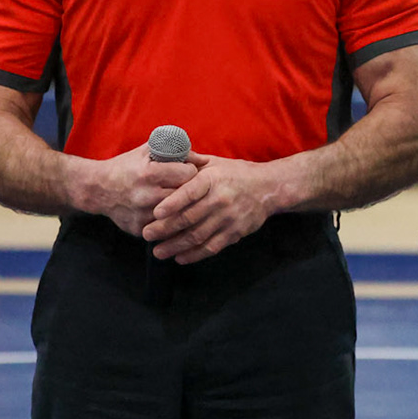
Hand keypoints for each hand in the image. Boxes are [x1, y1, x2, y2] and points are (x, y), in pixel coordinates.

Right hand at [72, 143, 198, 238]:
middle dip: (191, 191)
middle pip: (186, 196)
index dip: (192, 171)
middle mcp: (146, 195)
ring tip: (183, 201)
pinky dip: (171, 222)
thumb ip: (177, 151)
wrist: (97, 189)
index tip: (188, 172)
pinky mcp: (139, 229)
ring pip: (179, 215)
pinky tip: (171, 215)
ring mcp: (142, 215)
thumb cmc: (127, 167)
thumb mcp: (148, 151)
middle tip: (189, 188)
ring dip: (183, 208)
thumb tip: (205, 161)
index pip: (188, 174)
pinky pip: (165, 229)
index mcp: (149, 173)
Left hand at [142, 151, 281, 262]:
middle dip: (165, 229)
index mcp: (213, 179)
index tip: (155, 213)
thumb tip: (165, 160)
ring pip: (198, 235)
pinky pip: (212, 246)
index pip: (190, 192)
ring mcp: (229, 217)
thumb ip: (191, 165)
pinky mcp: (235, 232)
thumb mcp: (215, 163)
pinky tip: (180, 257)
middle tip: (147, 234)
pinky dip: (195, 254)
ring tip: (158, 251)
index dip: (172, 203)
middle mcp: (221, 199)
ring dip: (175, 246)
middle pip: (189, 218)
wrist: (269, 187)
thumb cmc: (236, 174)